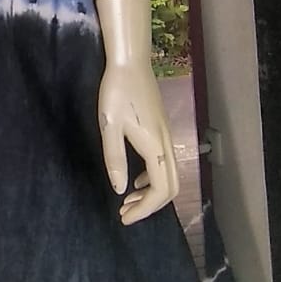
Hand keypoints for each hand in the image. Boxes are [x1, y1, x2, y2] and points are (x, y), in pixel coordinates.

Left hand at [98, 61, 178, 224]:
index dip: (144, 210)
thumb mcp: (109, 126)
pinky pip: (164, 163)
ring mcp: (166, 136)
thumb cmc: (117, 93)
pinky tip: (134, 179)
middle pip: (171, 187)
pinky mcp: (162, 130)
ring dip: (151, 193)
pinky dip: (152, 178)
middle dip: (150, 206)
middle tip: (125, 212)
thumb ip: (115, 159)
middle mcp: (166, 144)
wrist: (130, 64)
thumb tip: (120, 190)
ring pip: (169, 176)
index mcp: (154, 147)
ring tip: (127, 200)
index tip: (124, 218)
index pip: (160, 190)